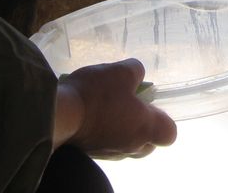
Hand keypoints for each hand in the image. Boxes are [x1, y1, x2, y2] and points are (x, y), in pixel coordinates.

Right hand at [54, 58, 175, 158]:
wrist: (58, 117)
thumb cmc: (97, 94)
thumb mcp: (121, 72)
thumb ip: (135, 72)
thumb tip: (136, 77)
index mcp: (145, 128)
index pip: (169, 133)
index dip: (163, 120)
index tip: (150, 105)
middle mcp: (131, 146)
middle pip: (146, 143)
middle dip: (141, 127)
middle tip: (128, 106)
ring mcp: (109, 154)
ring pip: (124, 145)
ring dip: (119, 129)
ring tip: (106, 108)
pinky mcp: (89, 156)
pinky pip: (103, 145)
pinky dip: (101, 133)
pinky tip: (90, 115)